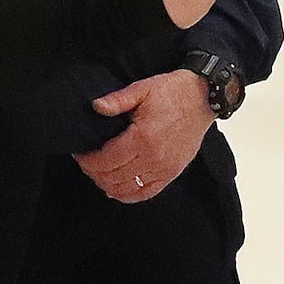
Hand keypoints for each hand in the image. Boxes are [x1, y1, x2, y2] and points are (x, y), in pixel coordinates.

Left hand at [74, 70, 216, 202]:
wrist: (202, 98)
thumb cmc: (173, 92)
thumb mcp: (142, 89)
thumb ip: (117, 100)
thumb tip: (96, 107)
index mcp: (142, 138)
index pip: (105, 160)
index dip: (88, 161)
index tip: (80, 154)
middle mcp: (153, 158)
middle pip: (113, 177)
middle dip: (94, 172)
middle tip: (86, 163)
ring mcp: (164, 168)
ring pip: (127, 189)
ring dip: (108, 184)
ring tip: (99, 173)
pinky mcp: (172, 173)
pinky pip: (146, 193)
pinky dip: (128, 195)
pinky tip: (117, 189)